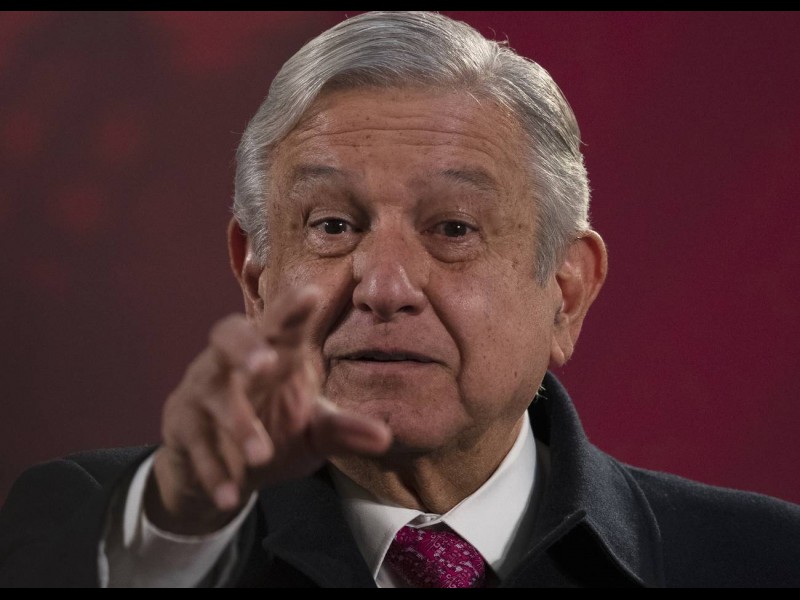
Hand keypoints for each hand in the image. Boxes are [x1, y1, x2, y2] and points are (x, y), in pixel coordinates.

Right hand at [145, 285, 391, 534]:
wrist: (222, 470)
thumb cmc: (276, 430)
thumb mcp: (314, 432)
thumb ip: (344, 430)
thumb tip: (386, 437)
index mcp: (274, 352)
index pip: (282, 322)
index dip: (292, 307)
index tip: (311, 293)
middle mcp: (234, 361)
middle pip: (229, 334)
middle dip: (246, 346)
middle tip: (265, 363)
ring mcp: (203, 389)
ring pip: (212, 392)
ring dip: (236, 422)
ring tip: (261, 456)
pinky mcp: (181, 424)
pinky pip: (193, 441)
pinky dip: (212, 468)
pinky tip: (230, 494)